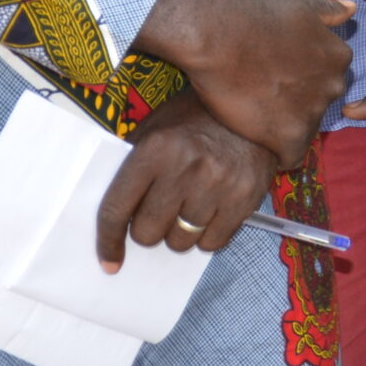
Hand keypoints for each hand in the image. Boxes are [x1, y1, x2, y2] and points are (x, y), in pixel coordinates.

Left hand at [94, 87, 277, 270]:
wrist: (258, 103)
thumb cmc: (198, 118)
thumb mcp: (157, 127)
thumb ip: (133, 167)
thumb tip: (116, 219)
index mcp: (156, 147)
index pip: (117, 208)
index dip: (108, 241)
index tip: (110, 262)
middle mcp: (186, 167)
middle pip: (147, 233)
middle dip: (149, 228)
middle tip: (161, 211)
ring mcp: (218, 184)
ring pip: (180, 242)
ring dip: (179, 232)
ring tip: (189, 206)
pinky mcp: (246, 197)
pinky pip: (212, 243)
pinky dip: (207, 235)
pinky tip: (211, 210)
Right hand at [134, 0, 356, 167]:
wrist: (222, 38)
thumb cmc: (257, 17)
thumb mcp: (301, 6)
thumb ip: (329, 12)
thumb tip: (353, 9)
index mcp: (339, 58)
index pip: (328, 79)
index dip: (302, 80)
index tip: (281, 77)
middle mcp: (334, 86)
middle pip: (319, 104)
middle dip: (298, 103)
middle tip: (267, 96)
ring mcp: (314, 112)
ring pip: (305, 129)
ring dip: (285, 126)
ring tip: (258, 116)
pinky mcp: (291, 136)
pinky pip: (291, 157)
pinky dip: (278, 153)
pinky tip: (260, 142)